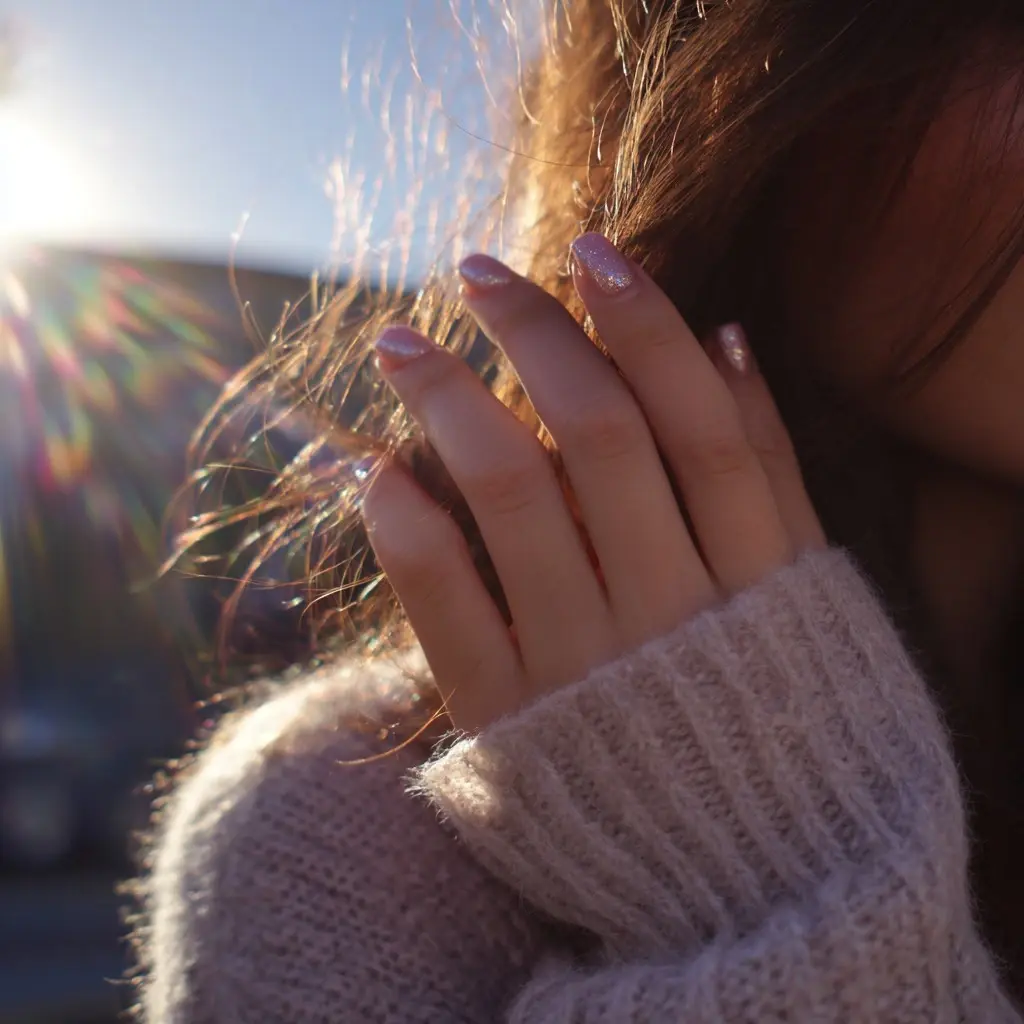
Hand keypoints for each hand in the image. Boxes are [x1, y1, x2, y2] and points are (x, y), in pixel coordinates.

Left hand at [359, 233, 824, 732]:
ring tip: (398, 341)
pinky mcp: (512, 726)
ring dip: (447, 399)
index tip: (589, 245)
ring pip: (514, 495)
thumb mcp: (803, 594)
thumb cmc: (770, 710)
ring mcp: (588, 669)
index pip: (701, 417)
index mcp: (759, 579)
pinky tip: (370, 471)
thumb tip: (733, 335)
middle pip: (601, 434)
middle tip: (473, 271)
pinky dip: (403, 529)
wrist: (744, 879)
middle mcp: (675, 612)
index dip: (646, 320)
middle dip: (533, 332)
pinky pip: (445, 609)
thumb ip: (774, 472)